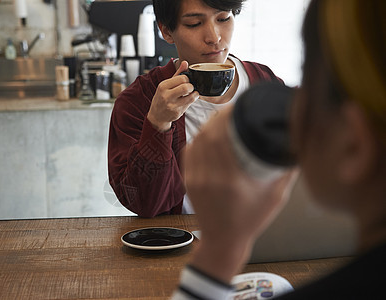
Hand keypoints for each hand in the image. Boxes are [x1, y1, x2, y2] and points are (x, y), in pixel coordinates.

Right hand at [147, 61, 198, 131]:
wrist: (156, 116)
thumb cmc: (161, 98)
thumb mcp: (166, 85)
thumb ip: (177, 74)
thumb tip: (185, 63)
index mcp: (163, 86)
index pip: (182, 78)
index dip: (187, 79)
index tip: (186, 81)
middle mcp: (166, 96)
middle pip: (186, 87)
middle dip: (191, 86)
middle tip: (189, 88)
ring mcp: (172, 105)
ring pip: (190, 97)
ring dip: (194, 94)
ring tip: (192, 93)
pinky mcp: (177, 112)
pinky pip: (189, 104)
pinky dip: (191, 101)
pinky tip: (187, 100)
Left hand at [183, 105, 297, 281]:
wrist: (223, 241)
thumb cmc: (251, 220)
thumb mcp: (275, 197)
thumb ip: (287, 171)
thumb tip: (298, 146)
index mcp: (230, 180)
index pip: (221, 137)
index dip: (226, 116)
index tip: (236, 106)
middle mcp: (209, 178)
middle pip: (207, 135)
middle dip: (217, 117)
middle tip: (229, 108)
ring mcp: (196, 180)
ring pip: (196, 142)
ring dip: (206, 126)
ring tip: (219, 118)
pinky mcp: (189, 182)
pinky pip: (189, 153)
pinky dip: (197, 140)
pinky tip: (206, 134)